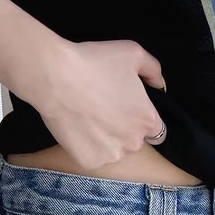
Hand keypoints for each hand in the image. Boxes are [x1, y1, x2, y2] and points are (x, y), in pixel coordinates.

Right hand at [34, 38, 167, 171]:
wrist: (55, 76)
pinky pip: (93, 156)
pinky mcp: (89, 161)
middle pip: (134, 142)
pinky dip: (87, 146)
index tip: (128, 111)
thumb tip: (159, 85)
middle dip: (124, 129)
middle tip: (104, 109)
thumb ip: (153, 70)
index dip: (143, 121)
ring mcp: (111, 155)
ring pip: (114, 151)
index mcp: (148, 120)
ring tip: (89, 117)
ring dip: (107, 139)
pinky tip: (78, 127)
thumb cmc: (95, 62)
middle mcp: (134, 143)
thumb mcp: (133, 53)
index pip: (156, 131)